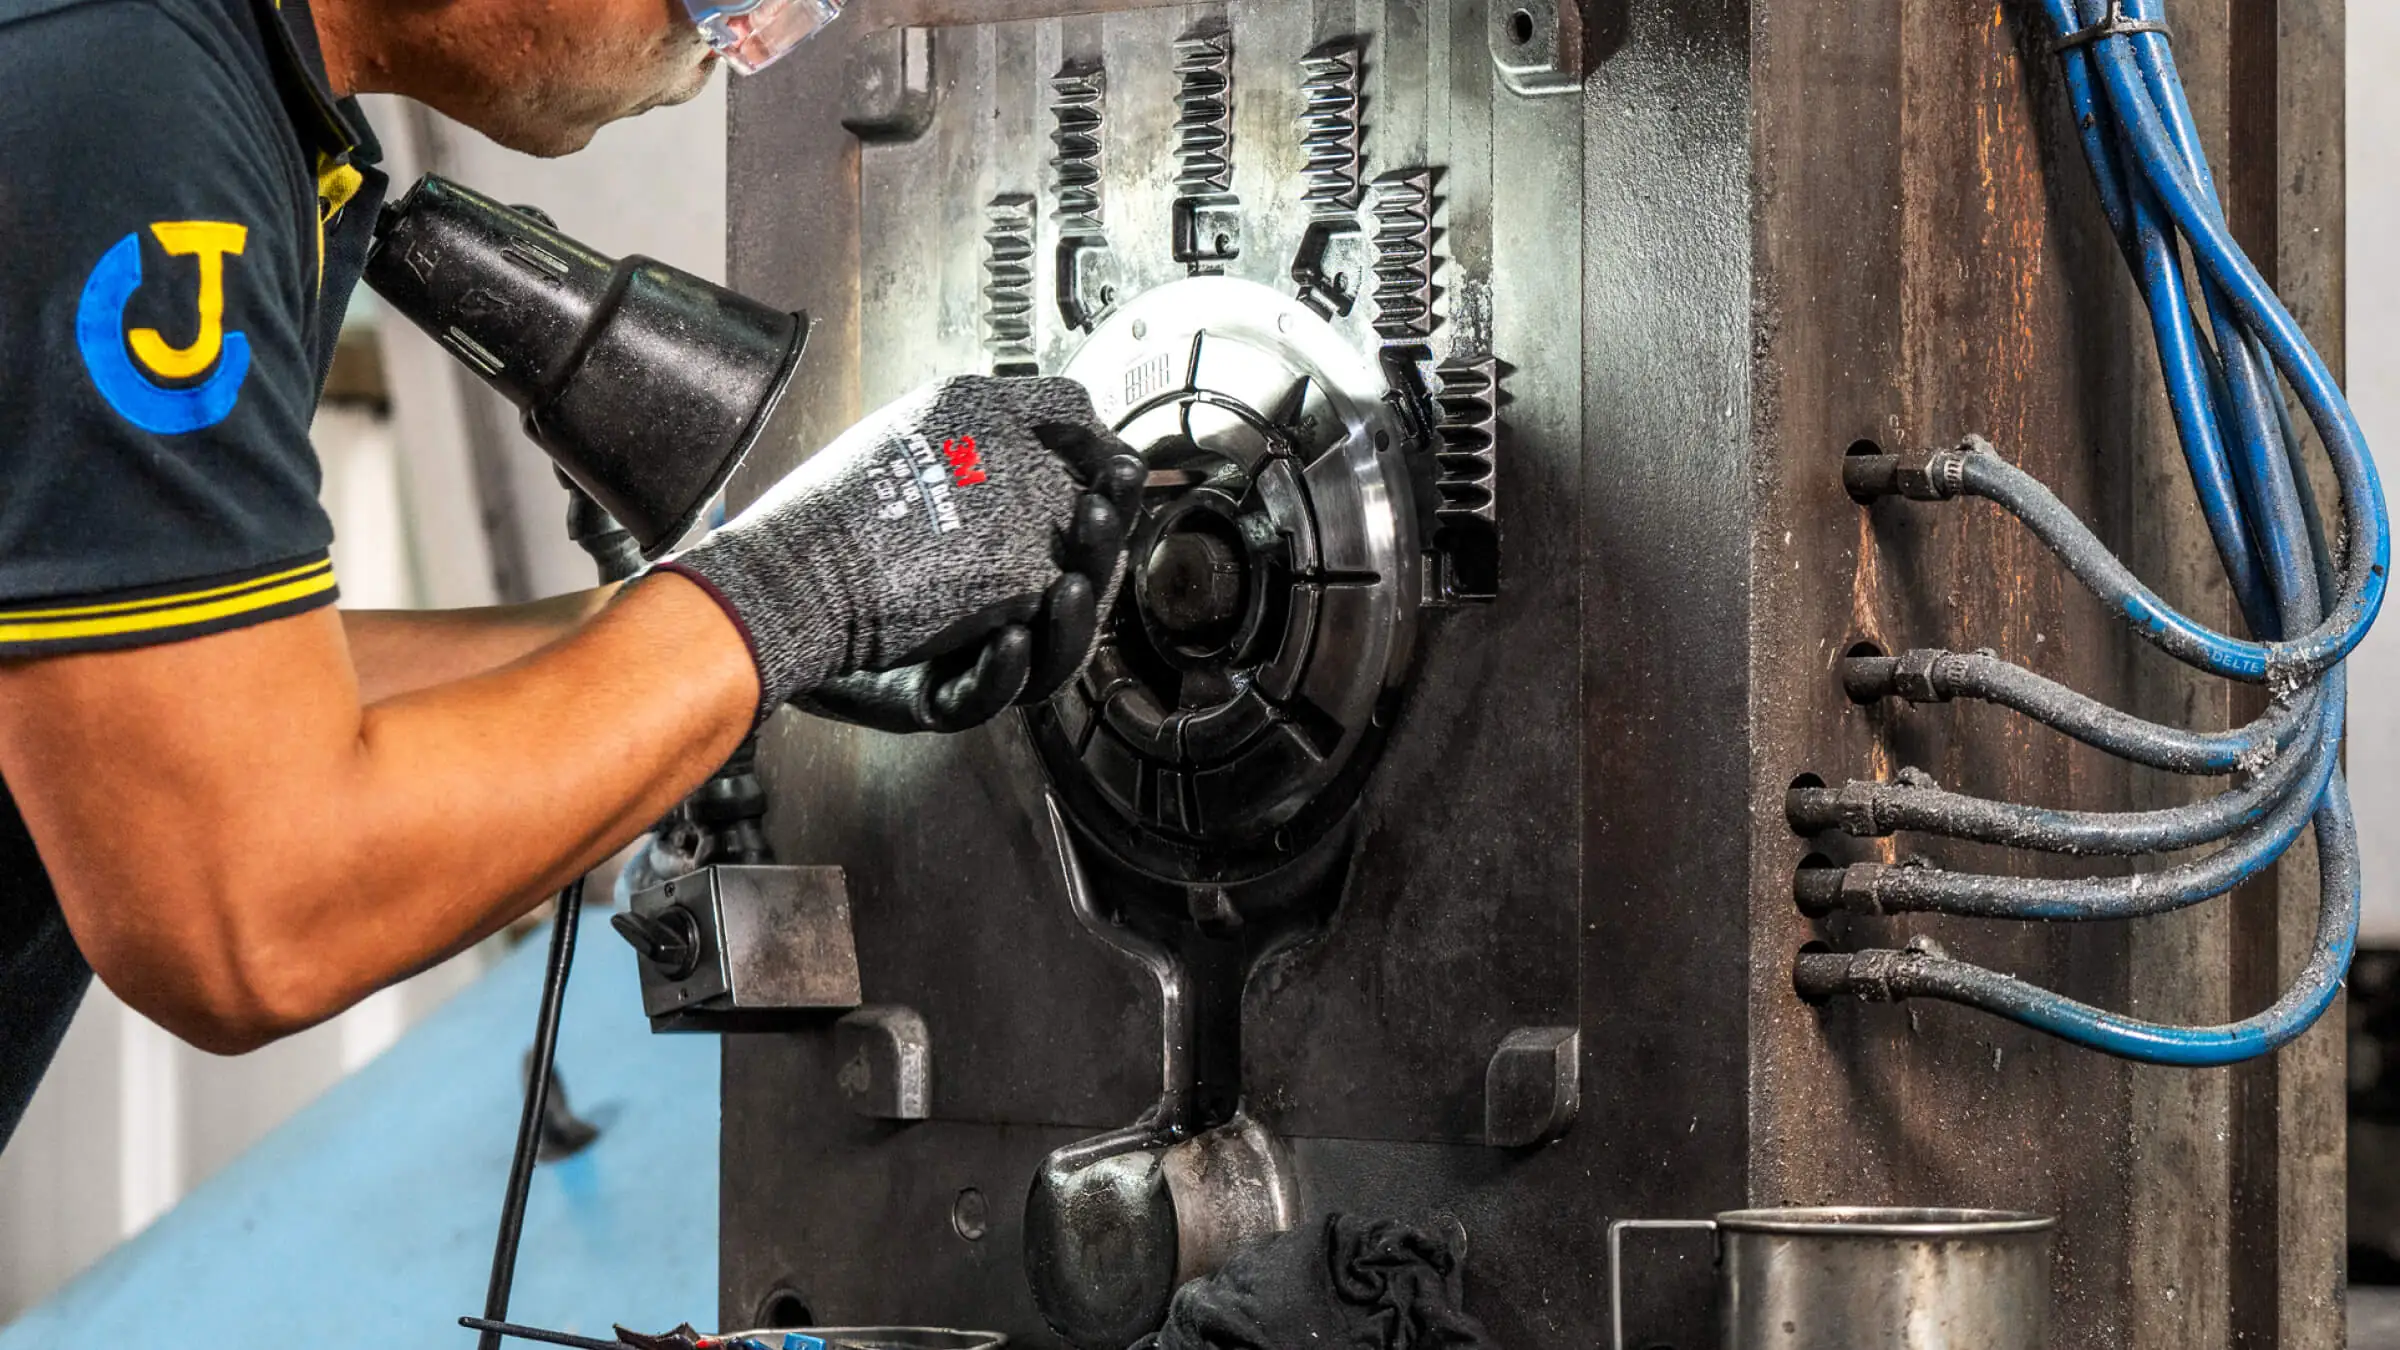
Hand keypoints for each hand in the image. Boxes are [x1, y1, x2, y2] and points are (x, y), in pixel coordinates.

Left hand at [797, 436, 1142, 732]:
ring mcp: (977, 660)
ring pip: (1051, 658)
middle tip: (1098, 514)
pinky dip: (1002, 668)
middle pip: (1084, 597)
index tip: (1121, 466)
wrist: (788, 591)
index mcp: (1019, 560)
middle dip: (1099, 555)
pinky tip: (1008, 635)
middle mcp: (1010, 612)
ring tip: (1067, 582)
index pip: (1086, 535)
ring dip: (1068, 620)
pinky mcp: (939, 698)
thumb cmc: (869, 534)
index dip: (1112, 503)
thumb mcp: (944, 462)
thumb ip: (1004, 431)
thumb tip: (1073, 404)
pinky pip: (983, 695)